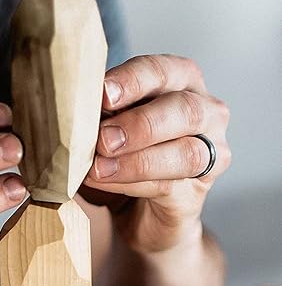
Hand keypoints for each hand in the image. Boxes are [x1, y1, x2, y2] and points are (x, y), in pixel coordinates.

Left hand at [82, 54, 230, 251]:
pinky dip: (132, 184)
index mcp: (183, 83)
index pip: (164, 71)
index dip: (134, 80)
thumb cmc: (124, 155)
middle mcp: (206, 113)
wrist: (140, 214)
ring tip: (100, 167)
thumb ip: (102, 113)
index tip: (103, 94)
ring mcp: (210, 155)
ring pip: (186, 153)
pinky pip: (170, 186)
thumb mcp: (109, 125)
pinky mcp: (196, 194)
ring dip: (138, 160)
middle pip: (185, 109)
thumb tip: (76, 109)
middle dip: (140, 124)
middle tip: (103, 139)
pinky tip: (105, 182)